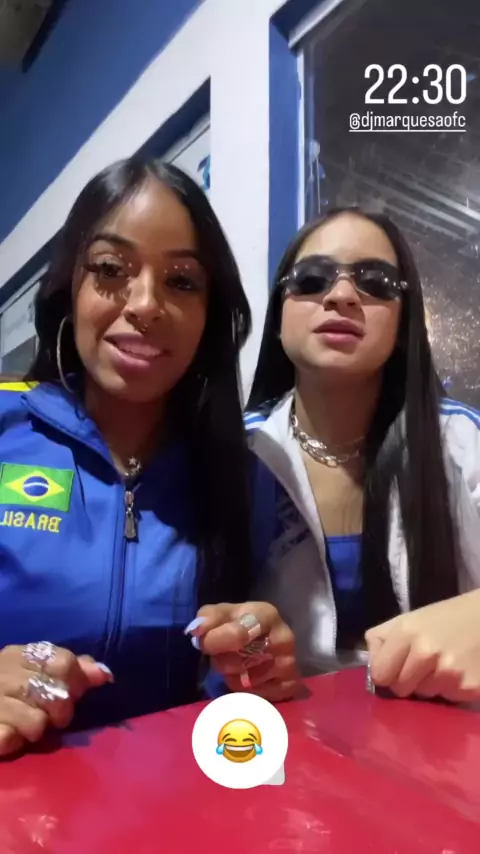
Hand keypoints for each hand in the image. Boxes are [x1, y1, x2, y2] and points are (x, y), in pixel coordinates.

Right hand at [0, 644, 112, 757]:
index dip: (76, 681)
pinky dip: (12, 742)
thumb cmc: (5, 689)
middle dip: (61, 710)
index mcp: (20, 655)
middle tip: (52, 716)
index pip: (63, 662)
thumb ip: (72, 670)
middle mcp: (4, 673)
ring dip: (36, 729)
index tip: (74, 692)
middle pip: (55, 694)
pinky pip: (9, 739)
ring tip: (24, 726)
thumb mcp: (36, 671)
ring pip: (36, 722)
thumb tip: (104, 674)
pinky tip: (7, 735)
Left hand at [185, 602, 300, 701]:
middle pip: (237, 662)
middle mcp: (283, 639)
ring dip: (232, 677)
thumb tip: (197, 630)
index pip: (236, 634)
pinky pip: (254, 697)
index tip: (204, 644)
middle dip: (221, 661)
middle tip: (223, 654)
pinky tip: (249, 678)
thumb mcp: (224, 612)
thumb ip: (208, 617)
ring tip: (237, 665)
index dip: (214, 642)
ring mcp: (289, 664)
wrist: (270, 638)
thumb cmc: (242, 623)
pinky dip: (245, 691)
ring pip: (244, 683)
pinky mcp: (290, 686)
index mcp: (266, 615)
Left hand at [365, 590, 479, 702]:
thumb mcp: (409, 619)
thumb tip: (370, 667)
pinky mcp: (470, 688)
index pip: (380, 675)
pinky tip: (461, 671)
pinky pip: (449, 699)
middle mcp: (426, 654)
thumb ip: (382, 639)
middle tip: (424, 665)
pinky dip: (452, 689)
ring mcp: (449, 673)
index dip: (387, 673)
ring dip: (431, 685)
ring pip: (425, 696)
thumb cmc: (446, 617)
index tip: (396, 667)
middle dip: (408, 681)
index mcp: (407, 633)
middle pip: (401, 690)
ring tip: (445, 665)